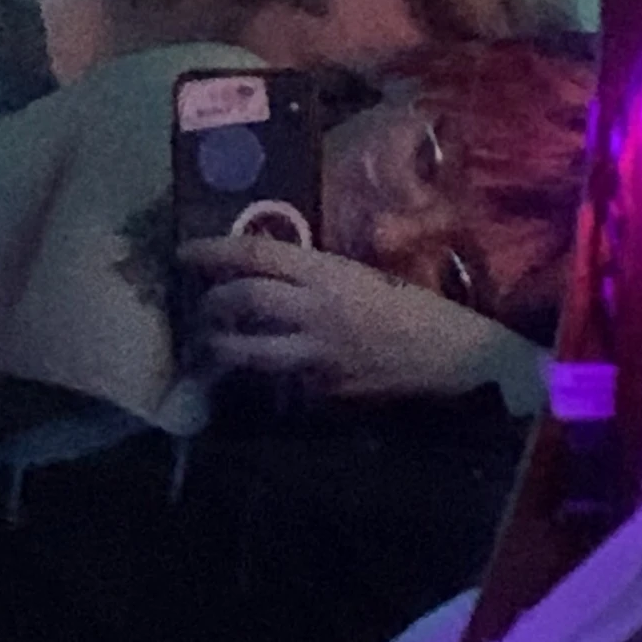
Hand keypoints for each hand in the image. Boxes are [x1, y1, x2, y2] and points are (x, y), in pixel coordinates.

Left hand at [176, 234, 545, 410]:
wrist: (457, 359)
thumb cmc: (420, 307)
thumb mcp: (369, 273)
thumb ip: (319, 272)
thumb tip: (272, 269)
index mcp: (329, 274)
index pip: (256, 254)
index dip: (213, 250)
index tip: (185, 251)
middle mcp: (316, 311)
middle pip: (241, 300)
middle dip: (210, 302)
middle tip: (199, 304)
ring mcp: (316, 356)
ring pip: (247, 351)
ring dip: (220, 346)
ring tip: (209, 343)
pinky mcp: (323, 391)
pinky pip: (277, 380)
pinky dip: (259, 374)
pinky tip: (254, 373)